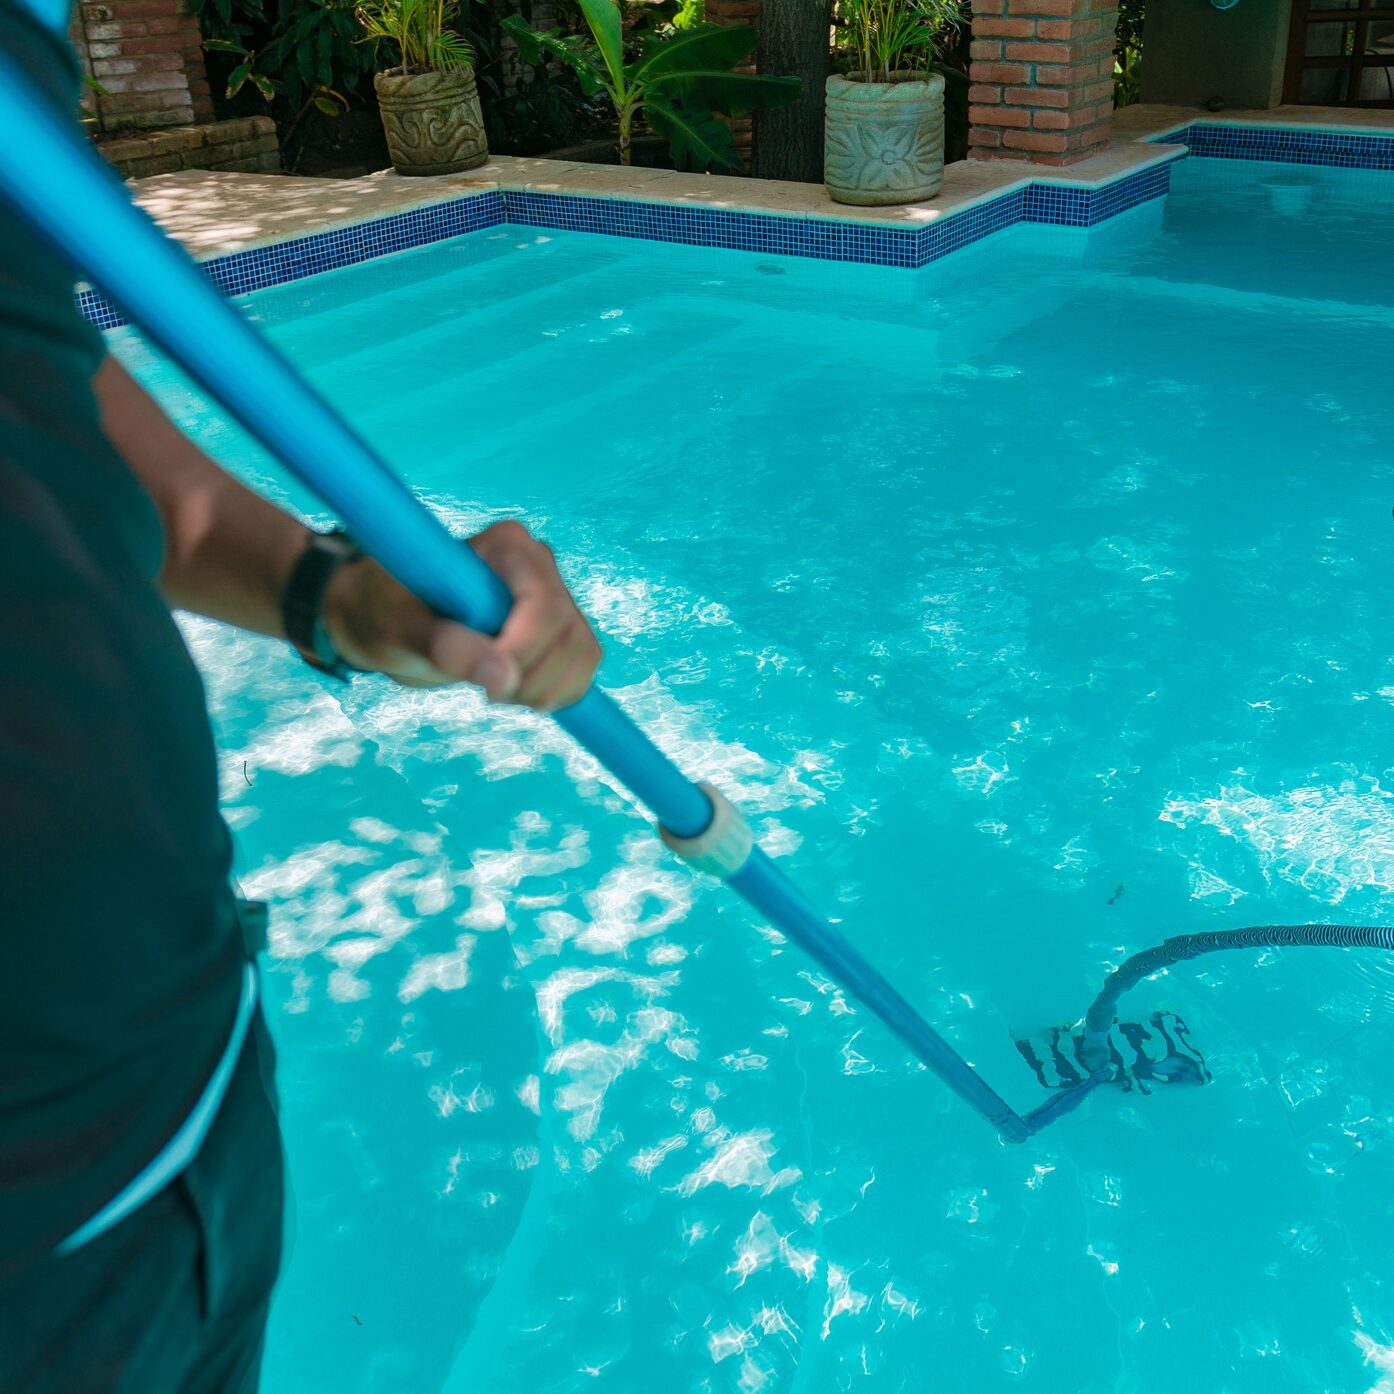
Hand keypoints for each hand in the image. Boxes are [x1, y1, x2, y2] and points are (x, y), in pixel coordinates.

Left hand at [321, 520, 600, 711]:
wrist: (391, 620)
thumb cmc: (386, 612)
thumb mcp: (403, 629)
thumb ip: (449, 648)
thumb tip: (503, 678)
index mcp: (507, 546)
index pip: (544, 603)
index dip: (525, 652)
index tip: (486, 691)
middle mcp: (540, 565)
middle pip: (569, 635)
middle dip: (529, 678)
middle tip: (482, 693)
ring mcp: (555, 597)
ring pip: (582, 655)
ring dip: (543, 690)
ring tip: (493, 690)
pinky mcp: (561, 630)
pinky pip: (582, 670)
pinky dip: (555, 695)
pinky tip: (513, 691)